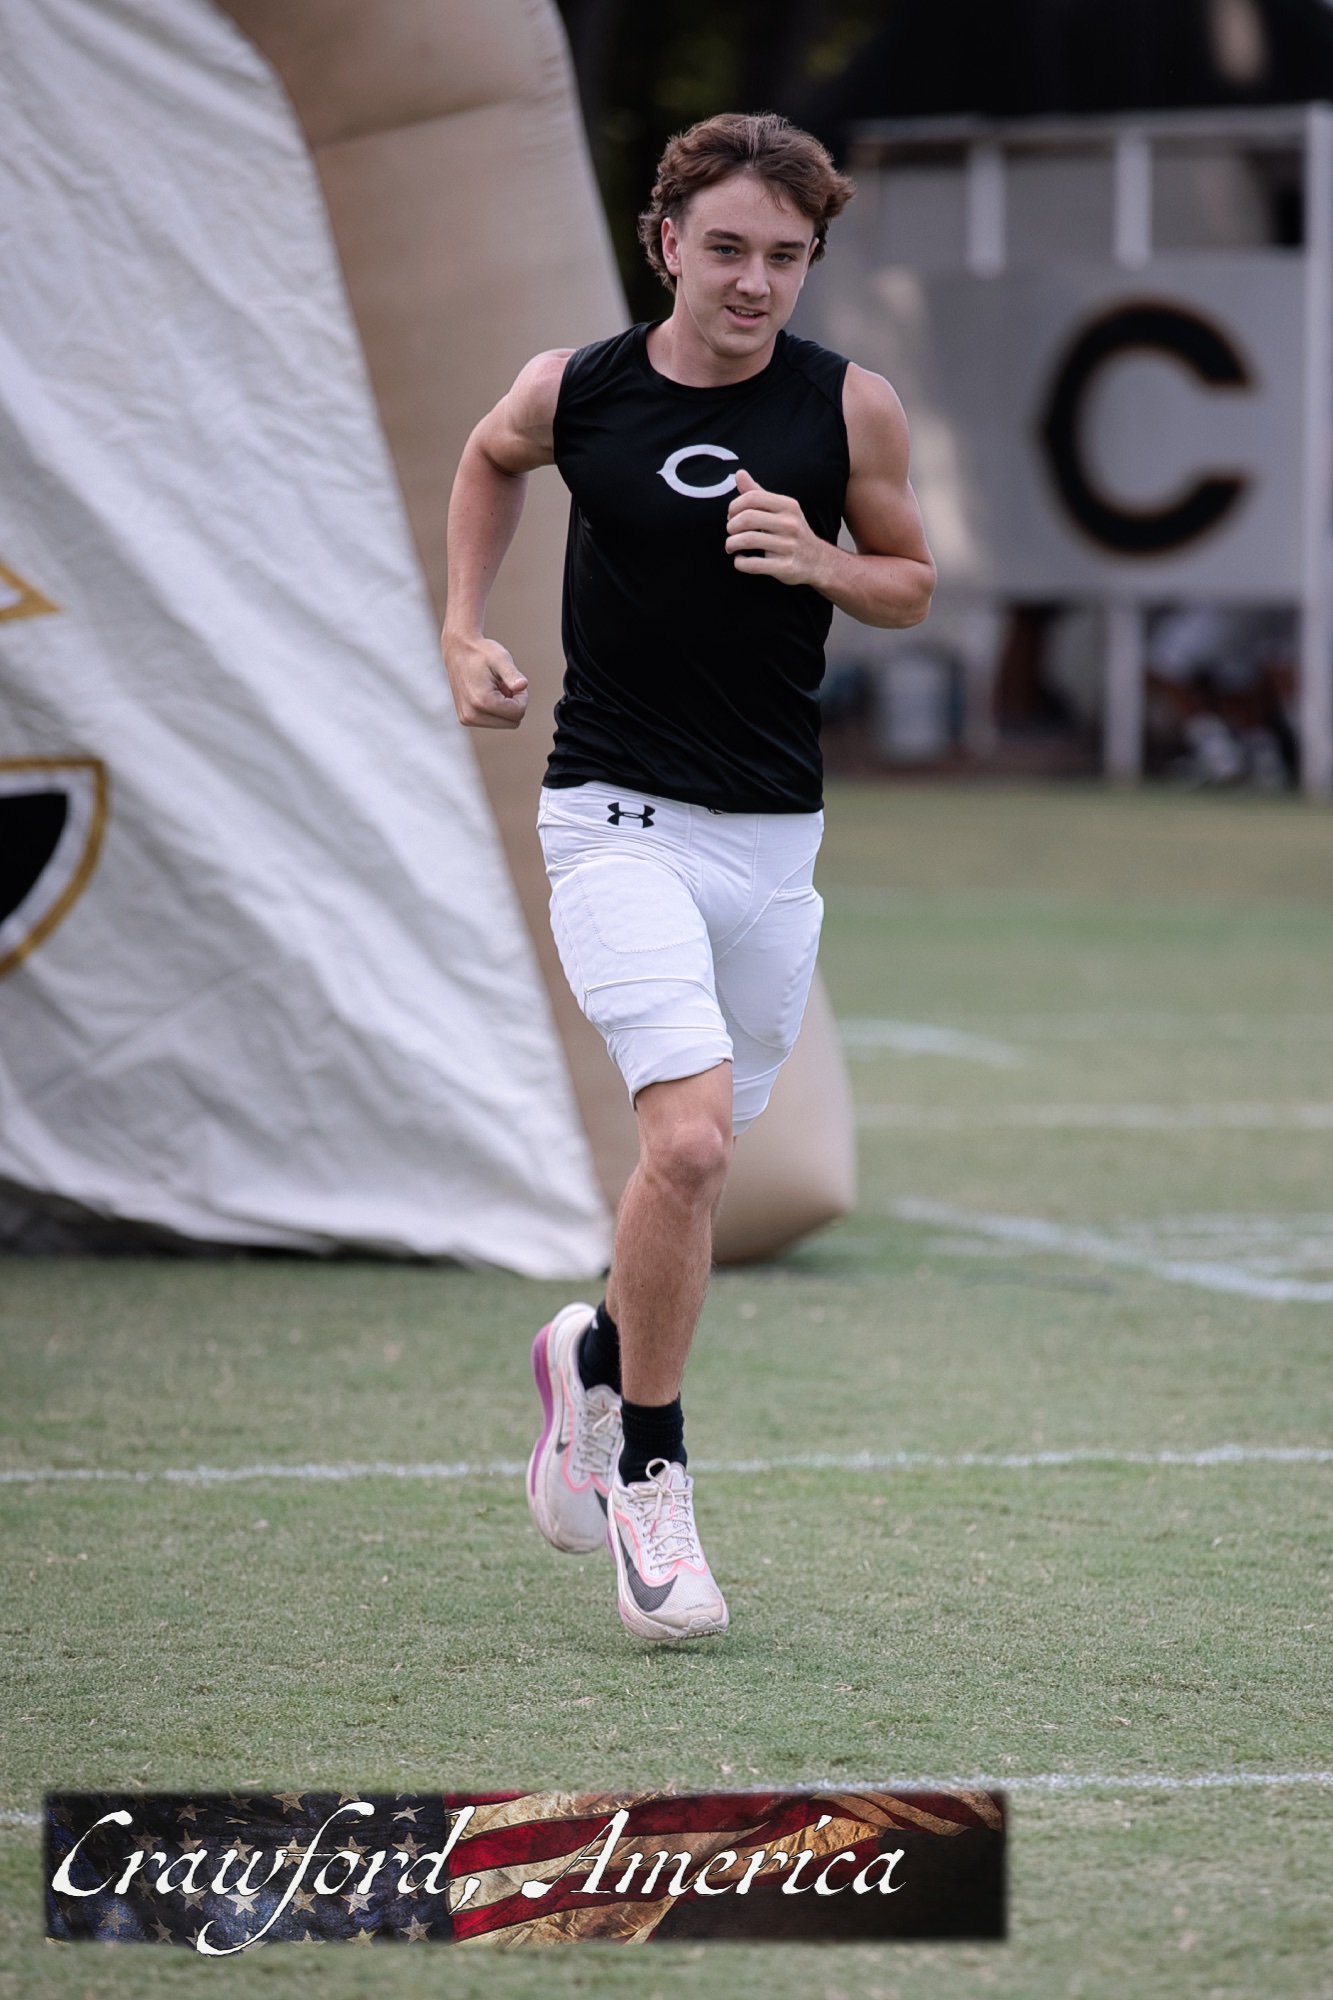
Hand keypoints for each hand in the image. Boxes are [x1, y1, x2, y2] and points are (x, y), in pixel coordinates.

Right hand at [441, 632, 528, 728]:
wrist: (457, 649)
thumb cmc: (481, 652)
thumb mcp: (500, 658)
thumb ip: (512, 674)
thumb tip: (523, 685)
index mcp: (482, 701)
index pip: (518, 713)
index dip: (521, 696)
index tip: (512, 682)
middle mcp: (472, 715)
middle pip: (512, 722)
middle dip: (513, 704)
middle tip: (503, 684)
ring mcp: (467, 719)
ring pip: (504, 724)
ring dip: (504, 707)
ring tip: (493, 687)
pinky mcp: (465, 719)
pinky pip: (493, 722)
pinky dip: (495, 709)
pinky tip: (486, 693)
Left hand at [725, 470, 826, 587]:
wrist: (817, 560)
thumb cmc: (791, 532)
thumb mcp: (780, 509)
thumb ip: (758, 493)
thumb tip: (739, 473)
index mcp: (788, 506)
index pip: (752, 498)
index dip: (734, 506)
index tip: (731, 516)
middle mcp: (790, 524)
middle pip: (747, 518)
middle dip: (731, 526)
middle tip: (730, 532)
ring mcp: (789, 546)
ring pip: (748, 541)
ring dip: (731, 544)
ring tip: (731, 546)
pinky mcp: (786, 567)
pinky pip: (754, 564)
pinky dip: (740, 563)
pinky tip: (740, 560)